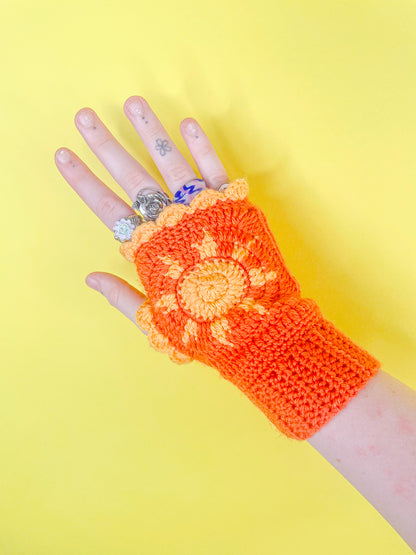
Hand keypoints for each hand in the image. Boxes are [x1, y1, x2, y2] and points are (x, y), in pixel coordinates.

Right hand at [54, 96, 229, 326]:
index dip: (83, 182)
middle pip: (133, 178)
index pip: (107, 209)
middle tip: (86, 118)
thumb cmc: (206, 329)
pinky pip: (216, 171)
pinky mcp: (234, 208)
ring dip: (151, 133)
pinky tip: (187, 125)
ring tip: (134, 104)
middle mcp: (173, 225)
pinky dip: (202, 148)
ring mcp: (204, 212)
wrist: (257, 328)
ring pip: (171, 164)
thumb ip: (121, 295)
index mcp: (149, 250)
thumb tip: (90, 277)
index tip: (64, 156)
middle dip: (106, 146)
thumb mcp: (156, 320)